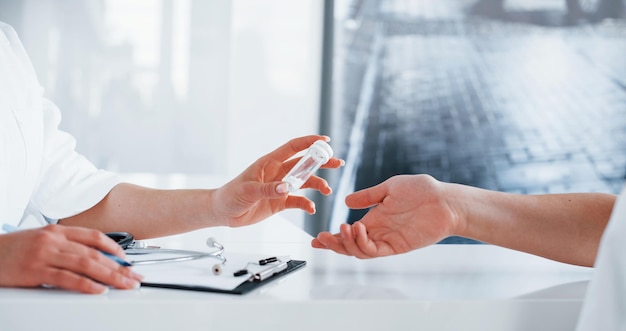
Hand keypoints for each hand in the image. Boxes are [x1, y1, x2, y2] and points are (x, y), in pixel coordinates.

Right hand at [0, 224, 142, 293]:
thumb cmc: (13, 250)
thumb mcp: (42, 240)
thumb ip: (66, 246)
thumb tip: (93, 258)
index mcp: (57, 230)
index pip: (95, 236)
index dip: (115, 247)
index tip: (128, 259)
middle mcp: (54, 240)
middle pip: (95, 253)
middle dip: (119, 266)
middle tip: (134, 277)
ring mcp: (45, 254)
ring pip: (86, 264)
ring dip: (110, 276)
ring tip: (124, 284)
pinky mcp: (35, 271)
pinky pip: (67, 279)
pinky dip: (87, 285)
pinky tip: (99, 290)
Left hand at [213, 135, 343, 226]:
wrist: (222, 212)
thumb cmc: (230, 195)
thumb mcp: (248, 191)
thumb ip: (268, 189)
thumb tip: (287, 187)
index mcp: (269, 163)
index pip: (293, 148)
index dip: (309, 142)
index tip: (325, 140)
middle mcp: (277, 173)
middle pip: (304, 164)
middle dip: (322, 163)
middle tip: (337, 163)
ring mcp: (279, 187)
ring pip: (304, 182)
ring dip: (317, 185)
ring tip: (327, 191)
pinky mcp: (279, 201)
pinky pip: (298, 200)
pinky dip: (306, 204)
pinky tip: (310, 208)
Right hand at [312, 175, 459, 257]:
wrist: (444, 200)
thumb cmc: (422, 190)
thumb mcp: (389, 188)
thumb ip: (368, 196)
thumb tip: (346, 201)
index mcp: (374, 219)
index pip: (348, 233)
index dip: (332, 238)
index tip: (316, 240)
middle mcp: (378, 232)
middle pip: (349, 246)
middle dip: (333, 245)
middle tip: (320, 239)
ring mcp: (387, 240)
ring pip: (359, 251)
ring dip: (347, 243)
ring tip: (343, 228)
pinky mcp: (397, 246)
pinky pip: (374, 251)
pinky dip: (362, 244)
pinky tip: (358, 230)